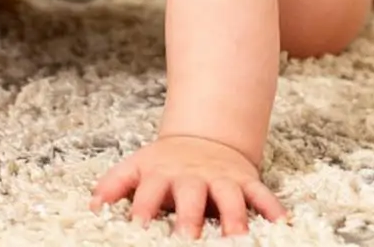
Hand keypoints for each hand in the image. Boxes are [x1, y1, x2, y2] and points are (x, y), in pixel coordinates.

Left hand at [92, 136, 285, 237]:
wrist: (204, 136)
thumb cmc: (165, 163)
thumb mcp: (137, 166)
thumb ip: (115, 185)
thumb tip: (91, 206)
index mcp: (162, 174)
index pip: (148, 193)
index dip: (142, 209)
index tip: (137, 228)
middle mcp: (192, 176)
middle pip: (191, 196)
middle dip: (190, 219)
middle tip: (187, 240)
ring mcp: (221, 177)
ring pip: (230, 197)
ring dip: (234, 218)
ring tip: (237, 240)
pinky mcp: (245, 180)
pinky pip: (262, 193)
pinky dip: (272, 208)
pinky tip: (281, 225)